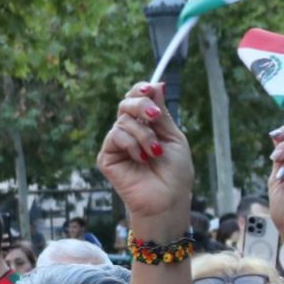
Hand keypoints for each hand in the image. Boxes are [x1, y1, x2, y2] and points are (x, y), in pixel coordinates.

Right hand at [97, 82, 193, 221]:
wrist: (169, 199)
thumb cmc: (175, 173)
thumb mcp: (173, 137)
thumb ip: (162, 113)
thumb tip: (157, 84)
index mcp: (146, 126)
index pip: (137, 100)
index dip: (140, 91)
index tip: (150, 88)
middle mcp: (129, 132)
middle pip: (126, 104)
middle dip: (141, 105)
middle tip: (154, 116)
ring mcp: (117, 144)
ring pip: (123, 121)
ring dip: (144, 134)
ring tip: (155, 152)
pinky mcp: (107, 157)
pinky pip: (115, 136)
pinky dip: (133, 145)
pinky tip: (142, 159)